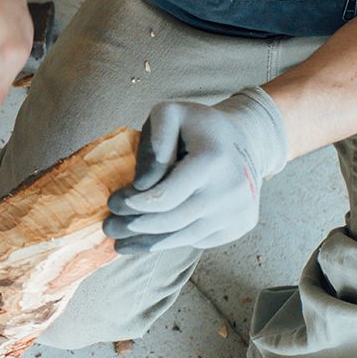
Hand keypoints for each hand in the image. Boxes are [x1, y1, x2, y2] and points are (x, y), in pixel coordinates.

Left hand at [103, 88, 288, 253]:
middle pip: (170, 222)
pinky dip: (169, 242)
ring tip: (120, 242)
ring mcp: (238, 211)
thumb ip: (154, 141)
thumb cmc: (199, 126)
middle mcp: (230, 191)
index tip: (112, 202)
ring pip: (182, 238)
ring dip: (146, 243)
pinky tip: (149, 239)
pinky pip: (197, 240)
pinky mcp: (240, 225)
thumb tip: (141, 184)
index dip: (133, 204)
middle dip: (132, 227)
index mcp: (212, 161)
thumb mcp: (171, 114)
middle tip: (109, 226)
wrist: (247, 140)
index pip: (165, 197)